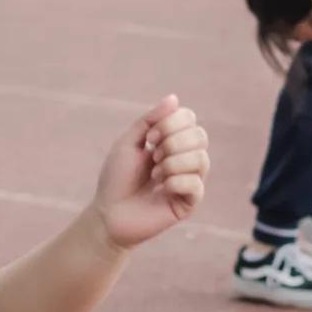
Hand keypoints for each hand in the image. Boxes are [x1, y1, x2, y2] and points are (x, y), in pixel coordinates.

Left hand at [92, 95, 208, 248]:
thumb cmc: (116, 178)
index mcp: (172, 142)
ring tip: (155, 174)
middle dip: (173, 141)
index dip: (171, 122)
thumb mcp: (129, 142)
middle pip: (200, 136)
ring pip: (201, 158)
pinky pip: (196, 184)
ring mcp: (190, 180)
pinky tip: (162, 187)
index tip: (149, 137)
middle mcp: (185, 159)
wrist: (109, 213)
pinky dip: (176, 181)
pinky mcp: (190, 202)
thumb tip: (174, 98)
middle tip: (153, 155)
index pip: (190, 119)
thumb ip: (150, 120)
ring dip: (173, 162)